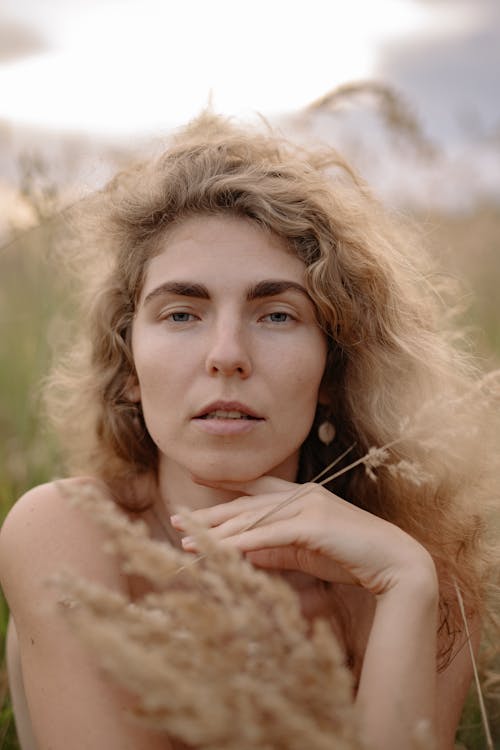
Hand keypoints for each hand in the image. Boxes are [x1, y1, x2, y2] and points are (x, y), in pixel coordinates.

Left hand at [170, 476, 436, 596]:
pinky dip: (241, 544)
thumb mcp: (305, 552)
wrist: (393, 562)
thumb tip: (242, 552)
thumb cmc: (350, 557)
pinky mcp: (311, 525)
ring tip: (188, 541)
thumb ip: (274, 549)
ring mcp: (306, 506)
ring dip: (217, 533)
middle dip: (210, 515)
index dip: (225, 482)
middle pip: (245, 505)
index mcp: (300, 495)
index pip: (255, 486)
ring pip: (251, 520)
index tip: (196, 478)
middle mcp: (300, 494)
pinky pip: (267, 536)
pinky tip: (219, 551)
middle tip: (177, 519)